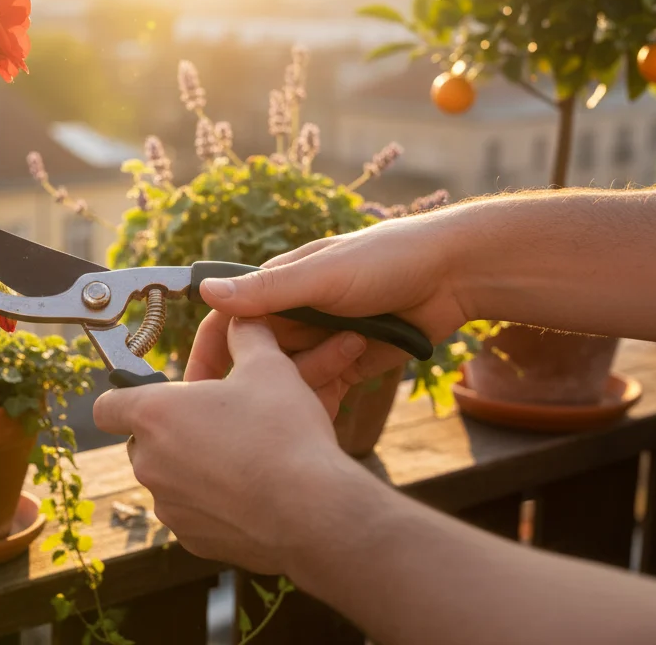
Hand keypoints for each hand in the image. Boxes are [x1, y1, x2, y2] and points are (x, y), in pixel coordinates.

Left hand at [94, 317, 372, 573]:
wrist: (313, 511)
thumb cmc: (285, 436)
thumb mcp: (270, 367)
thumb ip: (247, 336)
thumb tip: (243, 319)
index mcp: (154, 415)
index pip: (107, 406)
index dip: (125, 398)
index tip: (153, 396)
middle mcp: (149, 462)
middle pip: (141, 442)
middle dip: (169, 432)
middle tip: (212, 424)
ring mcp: (167, 505)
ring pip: (167, 478)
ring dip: (191, 467)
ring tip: (237, 458)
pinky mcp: (190, 538)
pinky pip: (190, 512)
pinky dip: (210, 503)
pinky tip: (248, 492)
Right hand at [200, 212, 470, 380]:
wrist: (456, 273)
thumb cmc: (387, 259)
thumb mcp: (324, 275)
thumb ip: (267, 290)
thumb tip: (204, 292)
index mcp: (277, 286)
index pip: (227, 325)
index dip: (209, 357)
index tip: (199, 392)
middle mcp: (293, 314)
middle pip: (258, 360)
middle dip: (267, 378)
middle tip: (287, 388)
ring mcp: (321, 341)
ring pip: (290, 380)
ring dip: (311, 379)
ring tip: (354, 349)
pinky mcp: (349, 364)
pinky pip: (323, 391)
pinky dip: (327, 397)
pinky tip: (347, 390)